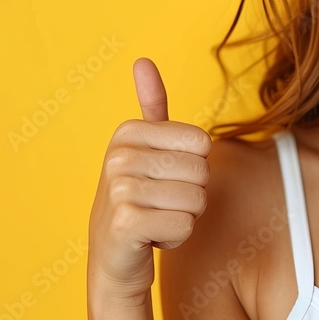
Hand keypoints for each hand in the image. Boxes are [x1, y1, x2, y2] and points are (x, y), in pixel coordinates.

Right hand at [87, 58, 210, 303]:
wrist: (115, 260)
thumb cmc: (141, 200)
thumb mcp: (146, 149)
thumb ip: (151, 106)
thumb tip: (142, 59)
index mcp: (127, 132)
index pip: (203, 143)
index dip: (193, 168)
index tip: (163, 180)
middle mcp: (117, 157)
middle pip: (202, 171)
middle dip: (191, 195)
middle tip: (160, 204)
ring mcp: (118, 190)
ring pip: (197, 199)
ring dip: (184, 217)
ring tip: (154, 220)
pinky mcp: (125, 223)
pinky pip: (186, 225)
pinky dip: (176, 238)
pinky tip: (151, 239)